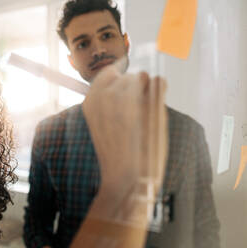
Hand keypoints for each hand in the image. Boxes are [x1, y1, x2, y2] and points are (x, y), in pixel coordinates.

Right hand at [73, 59, 167, 246]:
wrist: (126, 175)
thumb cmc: (114, 153)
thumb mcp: (99, 123)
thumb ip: (106, 101)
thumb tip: (122, 81)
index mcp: (92, 98)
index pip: (109, 73)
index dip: (119, 79)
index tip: (127, 88)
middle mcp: (108, 91)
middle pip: (127, 76)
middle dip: (133, 90)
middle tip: (135, 114)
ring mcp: (130, 92)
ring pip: (143, 77)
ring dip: (145, 93)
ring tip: (143, 117)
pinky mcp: (151, 97)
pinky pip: (159, 82)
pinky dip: (160, 92)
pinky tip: (155, 111)